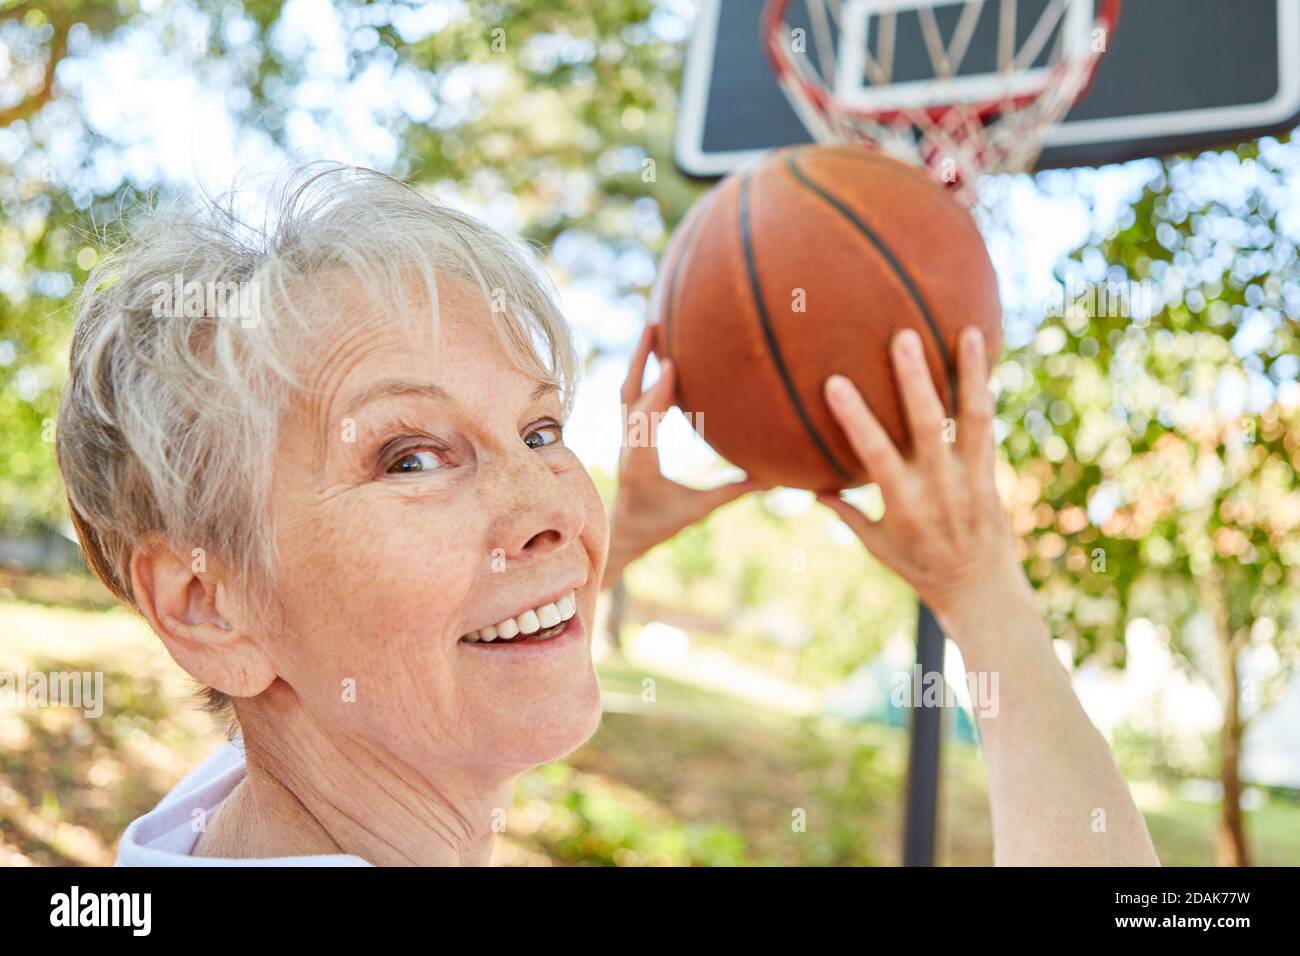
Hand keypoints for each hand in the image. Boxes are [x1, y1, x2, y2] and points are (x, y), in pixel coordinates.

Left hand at [603, 323, 768, 588]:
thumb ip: (733, 492)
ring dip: (639, 358)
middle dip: (639, 357)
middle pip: (629, 392)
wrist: (622, 531)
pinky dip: (642, 371)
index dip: (658, 392)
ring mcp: (625, 435)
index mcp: (641, 462)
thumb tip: (776, 479)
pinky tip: (658, 353)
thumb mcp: (697, 511)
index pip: (646, 421)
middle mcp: (628, 443)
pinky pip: (631, 395)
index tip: (669, 364)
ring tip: (654, 325)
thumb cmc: (659, 524)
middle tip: (654, 322)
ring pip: (627, 389)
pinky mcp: (627, 431)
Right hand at [816, 326, 1029, 630]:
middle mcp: (939, 488)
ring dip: (970, 372)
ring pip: (972, 418)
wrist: (981, 590)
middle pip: (928, 425)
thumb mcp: (878, 547)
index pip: (875, 455)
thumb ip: (847, 514)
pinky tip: (985, 358)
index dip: (856, 418)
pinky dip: (986, 391)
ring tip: (966, 331)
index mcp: (904, 505)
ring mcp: (971, 478)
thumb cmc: (920, 569)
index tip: (835, 382)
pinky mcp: (992, 474)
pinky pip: (989, 426)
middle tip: (903, 336)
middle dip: (915, 379)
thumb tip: (812, 486)